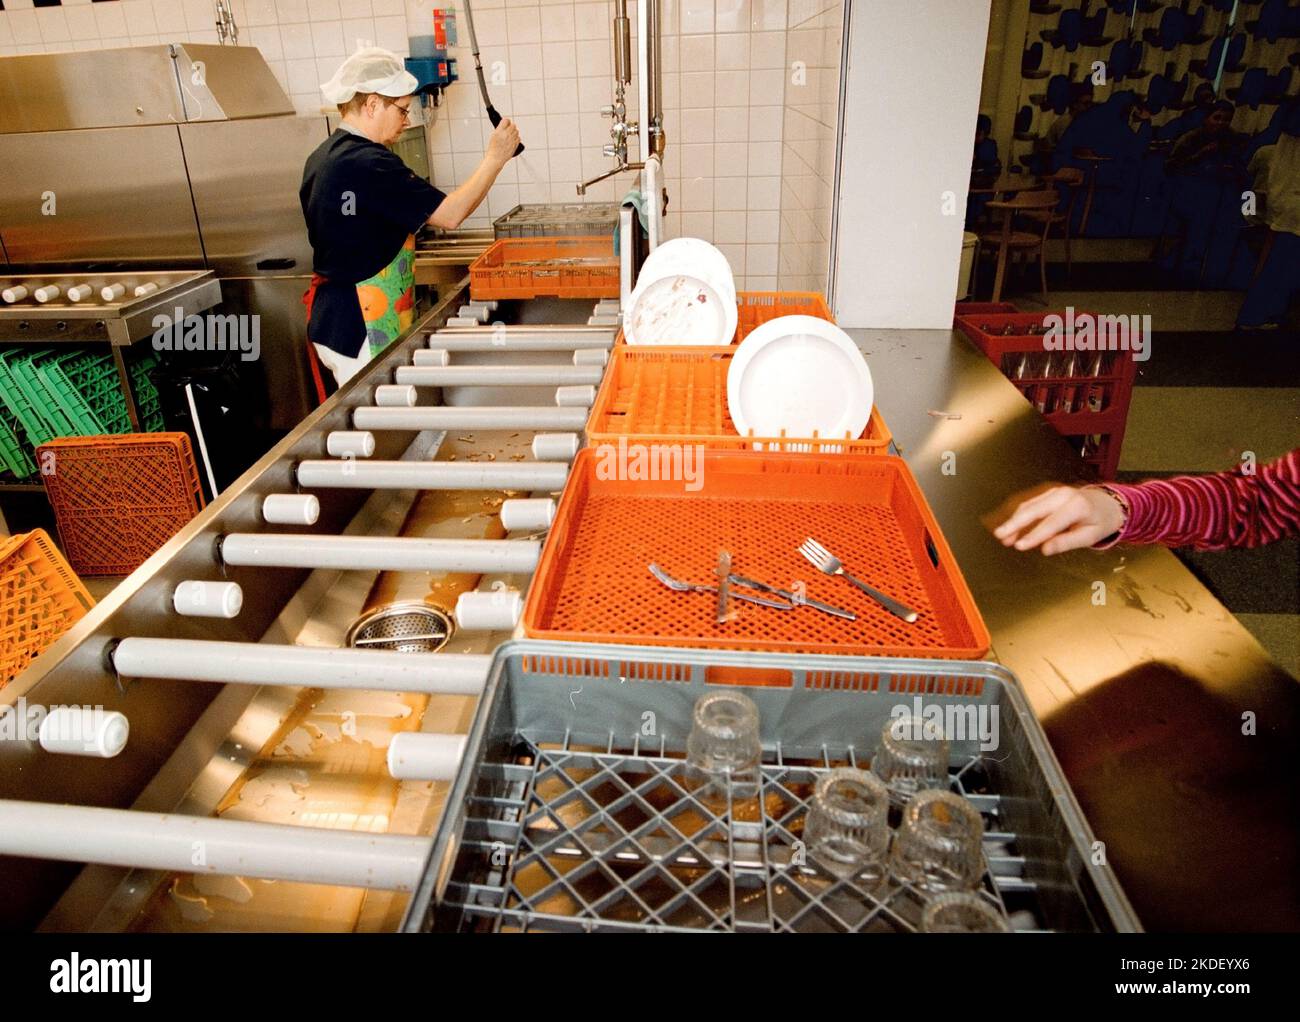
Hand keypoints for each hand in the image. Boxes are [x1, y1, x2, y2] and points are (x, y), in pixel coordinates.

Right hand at [486, 117, 519, 164]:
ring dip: (514, 132)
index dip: (507, 122)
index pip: (506, 120)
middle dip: (511, 127)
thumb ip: (500, 129)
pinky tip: (512, 140)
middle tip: (508, 130)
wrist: (496, 158)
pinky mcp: (515, 145)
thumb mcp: (494, 135)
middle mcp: (506, 134)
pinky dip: (516, 138)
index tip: (506, 124)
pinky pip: (519, 138)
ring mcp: (511, 139)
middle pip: (513, 125)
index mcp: (499, 131)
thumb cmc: (494, 148)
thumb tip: (505, 124)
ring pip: (516, 131)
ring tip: (510, 136)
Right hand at [994, 485, 1124, 554]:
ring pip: (1028, 505)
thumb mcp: (1090, 536)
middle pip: (1034, 509)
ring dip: (1014, 520)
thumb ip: (1067, 542)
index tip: (1019, 546)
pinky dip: (1018, 515)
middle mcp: (1064, 495)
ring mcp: (1055, 491)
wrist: (1107, 504)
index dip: (1033, 536)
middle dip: (1015, 523)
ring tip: (1003, 536)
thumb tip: (1045, 550)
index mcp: (1077, 506)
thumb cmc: (1100, 521)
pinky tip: (1011, 527)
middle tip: (1000, 536)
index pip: (1050, 523)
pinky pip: (1030, 503)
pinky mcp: (1048, 493)